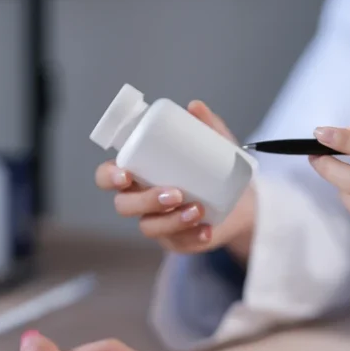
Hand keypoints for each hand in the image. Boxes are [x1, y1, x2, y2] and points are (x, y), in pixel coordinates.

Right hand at [94, 100, 255, 262]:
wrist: (241, 200)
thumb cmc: (216, 169)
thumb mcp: (215, 145)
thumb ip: (207, 126)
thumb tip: (195, 106)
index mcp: (140, 173)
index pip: (108, 176)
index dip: (109, 177)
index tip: (126, 174)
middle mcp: (142, 199)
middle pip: (124, 205)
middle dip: (146, 200)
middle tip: (175, 193)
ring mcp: (158, 222)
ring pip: (149, 226)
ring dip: (172, 220)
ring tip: (198, 210)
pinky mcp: (177, 240)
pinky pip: (177, 243)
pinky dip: (192, 237)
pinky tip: (207, 230)